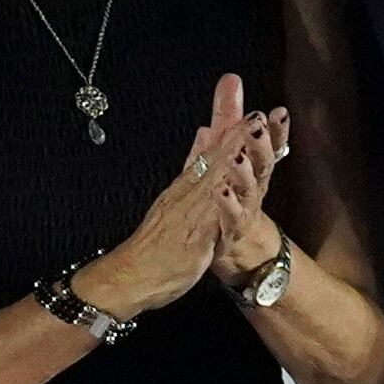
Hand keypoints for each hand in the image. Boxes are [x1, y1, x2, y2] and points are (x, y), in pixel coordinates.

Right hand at [74, 77, 271, 320]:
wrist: (129, 275)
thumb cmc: (156, 242)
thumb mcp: (177, 197)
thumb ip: (192, 165)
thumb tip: (205, 132)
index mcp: (187, 187)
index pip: (211, 154)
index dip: (232, 131)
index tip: (250, 108)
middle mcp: (186, 196)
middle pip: (213, 161)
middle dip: (234, 136)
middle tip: (254, 113)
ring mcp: (187, 216)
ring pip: (210, 183)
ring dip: (229, 158)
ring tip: (245, 138)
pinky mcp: (189, 240)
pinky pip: (204, 219)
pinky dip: (216, 201)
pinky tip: (226, 187)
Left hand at [211, 105, 295, 279]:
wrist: (233, 246)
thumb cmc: (233, 194)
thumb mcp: (230, 150)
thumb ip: (229, 117)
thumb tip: (230, 79)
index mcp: (254, 167)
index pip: (267, 144)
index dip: (275, 129)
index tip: (279, 111)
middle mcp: (254, 187)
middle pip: (262, 163)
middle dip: (261, 144)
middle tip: (258, 125)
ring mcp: (244, 209)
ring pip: (248, 190)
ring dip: (243, 172)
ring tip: (237, 156)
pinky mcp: (229, 231)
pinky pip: (228, 217)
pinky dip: (225, 204)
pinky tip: (219, 191)